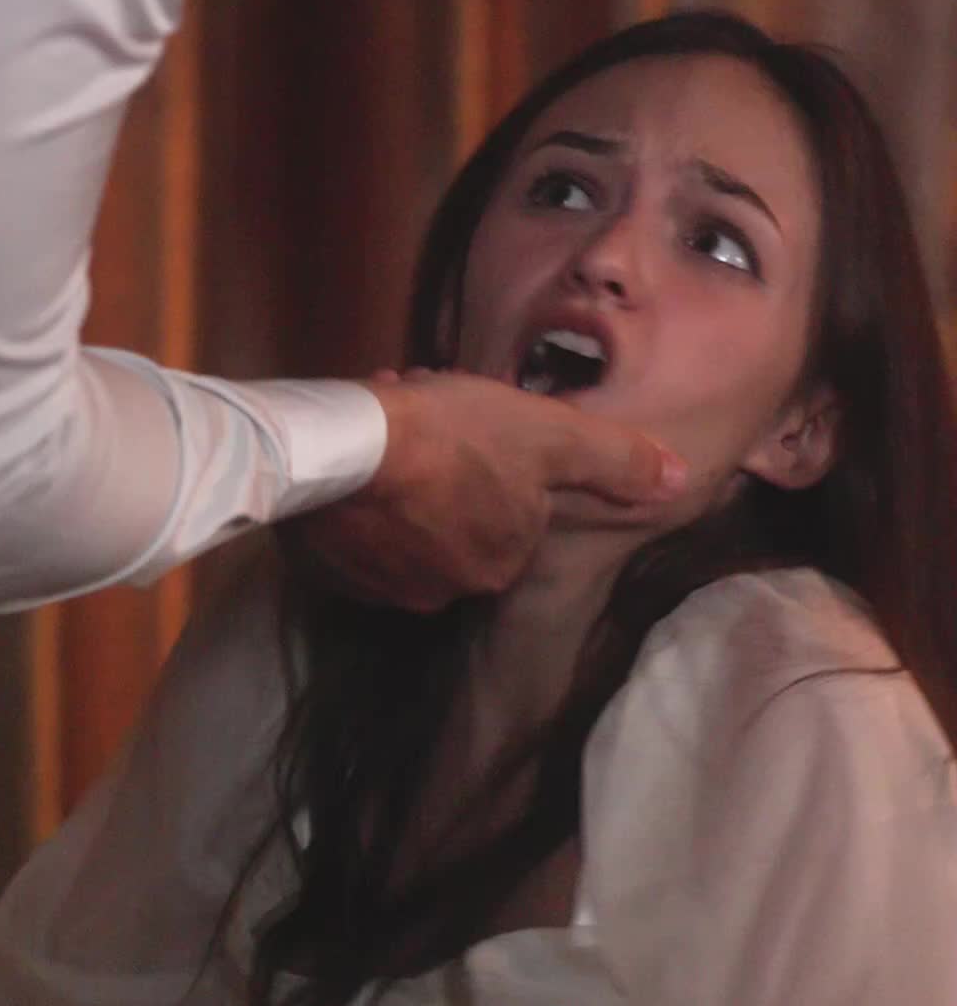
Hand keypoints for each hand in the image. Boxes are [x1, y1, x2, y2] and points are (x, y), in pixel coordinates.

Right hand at [295, 369, 686, 611]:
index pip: (512, 510)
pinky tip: (350, 456)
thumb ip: (614, 460)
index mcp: (502, 563)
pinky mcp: (328, 569)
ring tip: (384, 426)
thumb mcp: (549, 433)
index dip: (496, 457)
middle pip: (457, 516)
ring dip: (402, 476)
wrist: (340, 450)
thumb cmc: (453, 436)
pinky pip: (355, 529)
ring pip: (405, 520)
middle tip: (425, 416)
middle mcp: (445, 590)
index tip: (470, 419)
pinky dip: (357, 495)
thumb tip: (677, 479)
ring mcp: (381, 584)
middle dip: (448, 466)